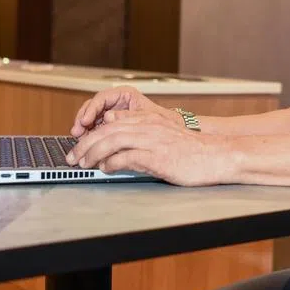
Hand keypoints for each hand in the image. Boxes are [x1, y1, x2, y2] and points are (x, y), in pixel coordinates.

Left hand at [66, 109, 231, 185]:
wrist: (216, 156)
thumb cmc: (191, 150)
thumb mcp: (162, 133)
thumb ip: (140, 129)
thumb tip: (114, 126)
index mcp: (148, 119)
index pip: (111, 122)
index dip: (92, 133)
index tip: (80, 145)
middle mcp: (148, 126)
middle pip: (106, 131)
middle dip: (85, 144)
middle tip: (73, 157)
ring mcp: (152, 141)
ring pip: (112, 141)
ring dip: (93, 153)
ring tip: (83, 164)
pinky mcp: (157, 157)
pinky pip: (127, 158)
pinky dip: (112, 163)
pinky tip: (105, 169)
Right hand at [70, 85, 180, 136]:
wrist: (172, 133)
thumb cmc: (165, 122)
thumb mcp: (149, 117)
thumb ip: (129, 116)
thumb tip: (109, 118)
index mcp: (125, 95)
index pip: (102, 98)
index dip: (91, 109)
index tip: (85, 121)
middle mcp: (116, 103)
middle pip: (93, 108)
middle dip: (83, 119)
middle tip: (77, 132)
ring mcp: (112, 115)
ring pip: (92, 119)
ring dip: (83, 129)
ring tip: (78, 138)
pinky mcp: (110, 127)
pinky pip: (96, 129)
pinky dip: (90, 136)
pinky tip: (86, 143)